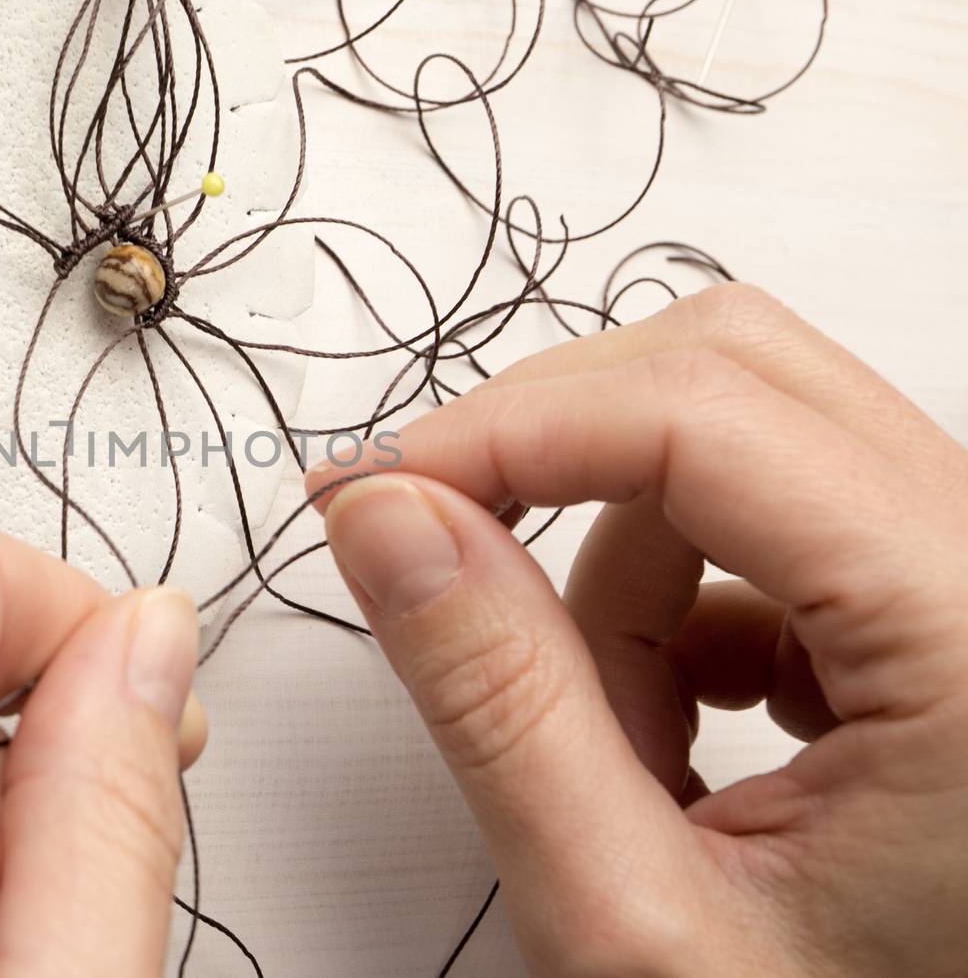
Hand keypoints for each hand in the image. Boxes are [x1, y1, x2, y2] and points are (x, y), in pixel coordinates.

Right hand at [308, 284, 967, 976]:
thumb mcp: (634, 917)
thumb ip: (498, 704)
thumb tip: (385, 520)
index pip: (710, 414)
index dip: (512, 431)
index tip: (378, 489)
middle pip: (734, 371)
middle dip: (553, 453)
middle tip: (430, 541)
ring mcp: (965, 586)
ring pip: (733, 441)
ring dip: (612, 571)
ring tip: (610, 751)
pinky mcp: (924, 610)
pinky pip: (756, 528)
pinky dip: (662, 611)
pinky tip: (665, 743)